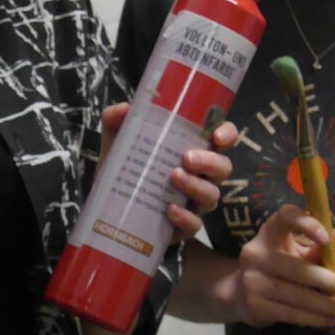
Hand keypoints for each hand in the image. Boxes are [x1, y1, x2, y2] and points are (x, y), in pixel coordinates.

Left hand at [97, 104, 242, 244]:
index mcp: (193, 149)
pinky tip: (170, 210)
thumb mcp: (117, 141)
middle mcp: (201, 175)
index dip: (227, 134)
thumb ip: (116, 120)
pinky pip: (194, 224)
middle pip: (223, 167)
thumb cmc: (123, 167)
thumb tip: (124, 109)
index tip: (218, 136)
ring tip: (175, 177)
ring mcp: (194, 201)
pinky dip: (185, 217)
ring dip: (197, 186)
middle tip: (187, 158)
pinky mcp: (182, 226)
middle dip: (211, 162)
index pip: (222, 138)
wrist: (106, 206)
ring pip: (212, 195)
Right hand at [231, 204, 334, 330]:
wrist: (240, 292)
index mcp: (270, 232)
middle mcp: (256, 254)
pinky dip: (314, 319)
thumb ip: (320, 248)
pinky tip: (333, 321)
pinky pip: (290, 314)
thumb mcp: (298, 253)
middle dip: (331, 282)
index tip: (326, 238)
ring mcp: (252, 281)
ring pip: (297, 296)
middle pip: (298, 269)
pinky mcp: (254, 305)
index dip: (306, 224)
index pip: (285, 218)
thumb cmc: (278, 268)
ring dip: (328, 306)